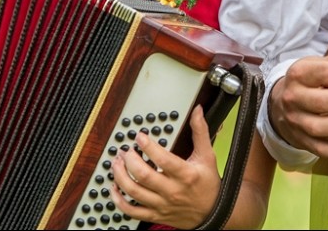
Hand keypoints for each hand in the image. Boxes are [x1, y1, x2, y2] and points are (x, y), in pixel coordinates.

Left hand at [110, 107, 218, 228]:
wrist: (212, 212)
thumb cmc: (208, 184)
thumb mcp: (207, 156)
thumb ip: (200, 132)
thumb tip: (197, 112)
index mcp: (186, 175)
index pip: (163, 159)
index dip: (148, 146)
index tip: (140, 136)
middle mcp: (172, 191)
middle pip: (143, 176)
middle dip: (130, 160)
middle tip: (125, 151)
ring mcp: (162, 204)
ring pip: (134, 192)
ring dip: (120, 176)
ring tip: (117, 164)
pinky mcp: (155, 215)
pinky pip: (132, 211)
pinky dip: (119, 200)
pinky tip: (115, 188)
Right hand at [269, 53, 327, 158]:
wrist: (282, 103)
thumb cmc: (309, 81)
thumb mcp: (320, 64)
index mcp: (298, 74)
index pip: (326, 72)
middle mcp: (293, 98)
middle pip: (322, 103)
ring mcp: (295, 121)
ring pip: (320, 129)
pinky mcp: (301, 140)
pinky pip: (322, 149)